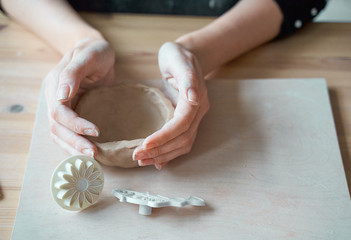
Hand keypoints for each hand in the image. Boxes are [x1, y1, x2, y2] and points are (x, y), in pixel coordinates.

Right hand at [45, 38, 114, 156]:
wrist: (95, 51)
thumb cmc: (94, 51)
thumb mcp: (88, 56)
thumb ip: (74, 73)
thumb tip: (63, 94)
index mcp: (55, 84)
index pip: (59, 111)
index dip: (75, 124)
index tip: (96, 131)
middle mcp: (54, 97)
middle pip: (57, 127)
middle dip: (74, 142)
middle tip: (94, 154)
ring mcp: (61, 106)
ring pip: (59, 133)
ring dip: (73, 147)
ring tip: (91, 158)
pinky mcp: (71, 111)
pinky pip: (67, 132)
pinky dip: (75, 144)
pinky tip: (86, 152)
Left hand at [133, 42, 209, 169]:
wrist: (186, 56)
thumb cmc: (178, 55)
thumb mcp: (178, 58)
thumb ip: (187, 77)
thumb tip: (193, 98)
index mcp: (197, 97)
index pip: (182, 123)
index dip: (165, 136)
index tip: (145, 144)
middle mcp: (198, 111)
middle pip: (182, 138)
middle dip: (160, 150)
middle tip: (137, 156)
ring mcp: (194, 117)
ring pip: (183, 144)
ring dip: (163, 155)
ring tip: (142, 160)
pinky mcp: (187, 120)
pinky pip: (181, 141)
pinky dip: (169, 153)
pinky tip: (156, 161)